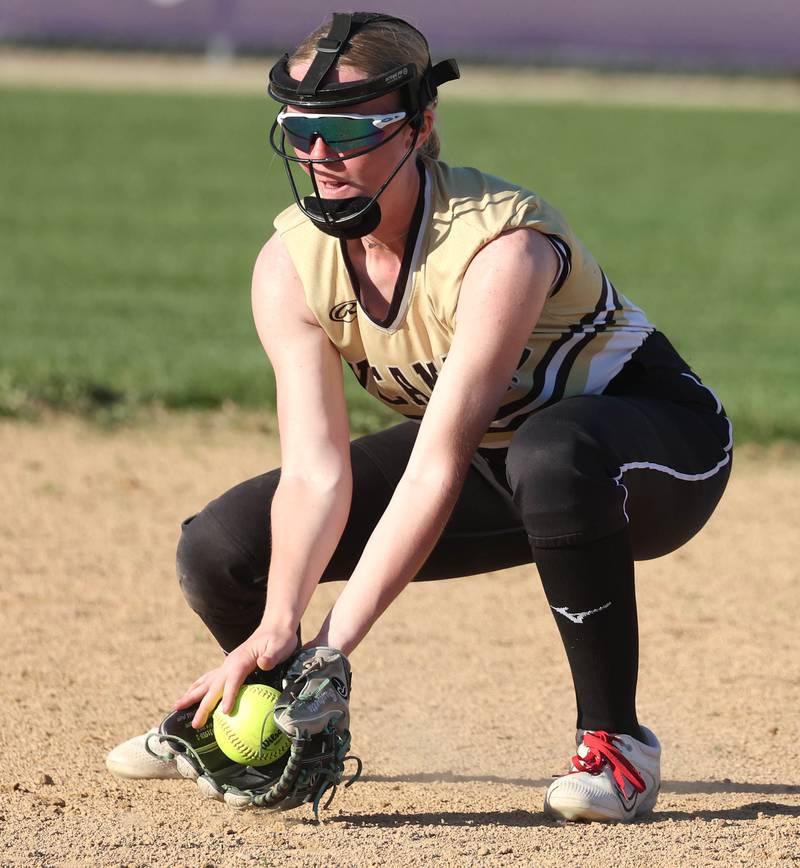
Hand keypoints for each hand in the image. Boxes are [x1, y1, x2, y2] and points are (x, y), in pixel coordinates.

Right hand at [174, 622, 298, 727]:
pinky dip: (201, 689)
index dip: (227, 696)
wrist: (275, 625)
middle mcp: (230, 663)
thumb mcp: (280, 645)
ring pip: (206, 682)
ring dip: (192, 695)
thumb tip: (263, 664)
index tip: (224, 713)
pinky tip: (195, 696)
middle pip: (213, 686)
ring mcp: (228, 664)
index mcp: (241, 660)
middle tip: (194, 724)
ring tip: (177, 707)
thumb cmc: (280, 637)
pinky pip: (212, 679)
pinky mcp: (230, 666)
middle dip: (202, 705)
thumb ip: (271, 655)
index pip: (232, 681)